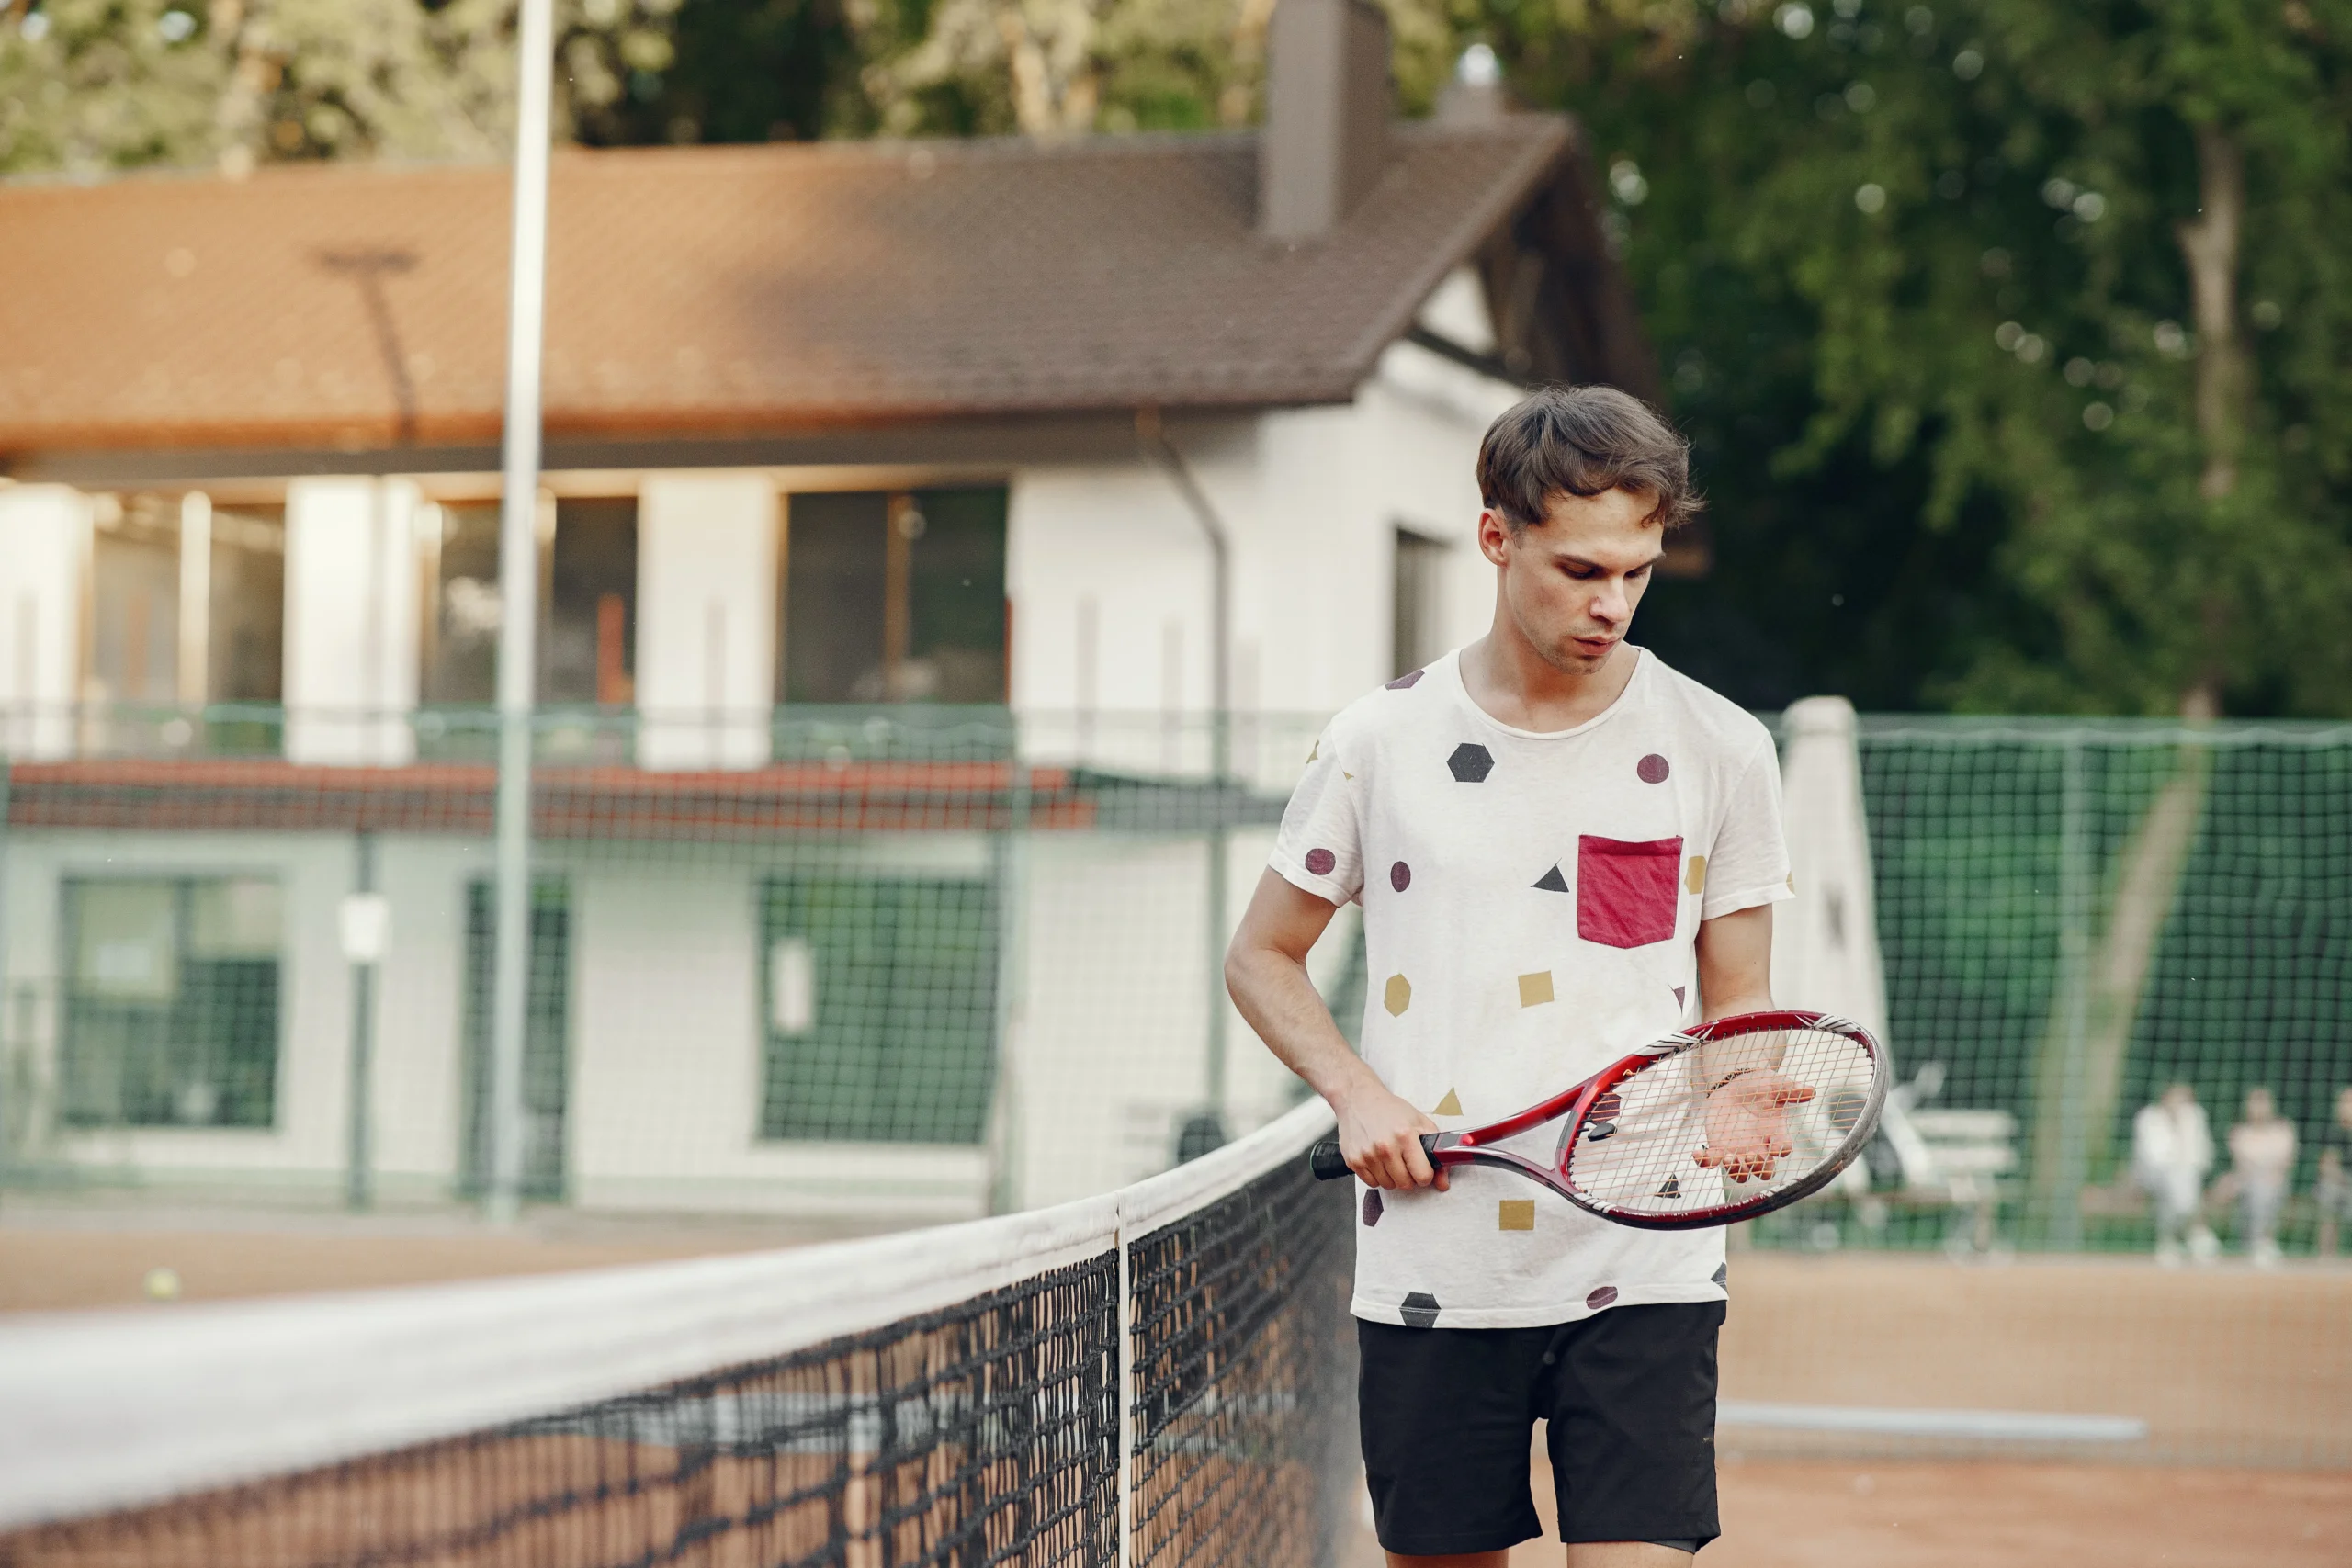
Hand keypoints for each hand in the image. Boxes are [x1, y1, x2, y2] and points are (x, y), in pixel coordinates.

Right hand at [1336, 1084, 1446, 1191]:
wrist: (1358, 1099)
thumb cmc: (1390, 1110)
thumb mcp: (1420, 1122)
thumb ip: (1436, 1152)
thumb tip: (1443, 1183)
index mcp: (1405, 1136)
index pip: (1422, 1176)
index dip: (1425, 1174)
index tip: (1422, 1167)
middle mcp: (1385, 1147)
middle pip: (1405, 1184)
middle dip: (1409, 1176)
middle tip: (1405, 1161)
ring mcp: (1367, 1155)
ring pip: (1388, 1186)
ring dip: (1392, 1176)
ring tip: (1390, 1157)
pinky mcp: (1353, 1161)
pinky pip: (1371, 1183)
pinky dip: (1377, 1176)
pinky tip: (1378, 1160)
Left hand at [1693, 1069, 1814, 1183]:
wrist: (1735, 1089)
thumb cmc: (1759, 1088)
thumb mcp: (1772, 1084)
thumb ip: (1789, 1088)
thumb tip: (1810, 1090)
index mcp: (1776, 1134)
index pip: (1784, 1148)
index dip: (1782, 1150)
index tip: (1778, 1147)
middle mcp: (1760, 1148)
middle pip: (1764, 1171)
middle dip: (1759, 1168)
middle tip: (1751, 1155)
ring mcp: (1739, 1151)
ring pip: (1741, 1173)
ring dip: (1735, 1170)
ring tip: (1729, 1158)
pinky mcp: (1719, 1148)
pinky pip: (1711, 1161)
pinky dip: (1704, 1161)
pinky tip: (1697, 1153)